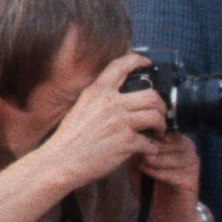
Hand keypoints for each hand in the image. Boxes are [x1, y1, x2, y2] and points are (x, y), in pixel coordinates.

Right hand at [34, 52, 165, 188]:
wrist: (60, 161)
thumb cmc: (70, 138)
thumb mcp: (82, 107)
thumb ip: (101, 98)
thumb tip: (123, 95)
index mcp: (97, 92)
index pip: (120, 66)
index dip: (138, 60)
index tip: (148, 63)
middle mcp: (110, 103)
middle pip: (151, 95)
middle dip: (161, 105)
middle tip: (160, 113)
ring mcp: (119, 122)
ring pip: (156, 116)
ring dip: (161, 125)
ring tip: (157, 131)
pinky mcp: (126, 142)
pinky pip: (151, 142)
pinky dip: (152, 147)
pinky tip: (147, 149)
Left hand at [138, 131, 204, 221]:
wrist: (166, 215)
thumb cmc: (150, 186)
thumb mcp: (139, 163)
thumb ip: (137, 149)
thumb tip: (129, 133)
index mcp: (176, 141)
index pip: (166, 128)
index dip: (150, 132)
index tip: (135, 139)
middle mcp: (188, 149)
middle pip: (170, 139)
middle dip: (151, 146)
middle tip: (138, 155)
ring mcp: (192, 164)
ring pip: (173, 154)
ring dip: (154, 160)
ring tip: (141, 165)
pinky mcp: (192, 180)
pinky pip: (174, 172)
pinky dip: (158, 173)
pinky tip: (148, 175)